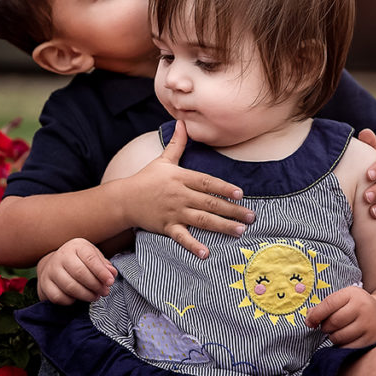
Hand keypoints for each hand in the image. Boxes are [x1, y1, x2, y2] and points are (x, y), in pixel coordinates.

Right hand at [36, 238, 116, 304]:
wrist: (55, 264)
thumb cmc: (80, 261)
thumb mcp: (93, 257)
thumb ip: (104, 265)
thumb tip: (112, 274)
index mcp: (76, 246)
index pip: (90, 258)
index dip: (101, 272)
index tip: (110, 282)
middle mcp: (61, 256)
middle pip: (80, 273)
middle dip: (95, 285)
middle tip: (105, 292)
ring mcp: (51, 270)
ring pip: (70, 287)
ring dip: (86, 295)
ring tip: (95, 296)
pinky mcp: (45, 284)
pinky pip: (59, 297)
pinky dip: (71, 301)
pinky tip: (78, 298)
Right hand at [124, 120, 254, 258]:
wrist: (124, 199)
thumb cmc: (146, 178)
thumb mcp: (163, 159)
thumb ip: (177, 143)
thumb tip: (182, 122)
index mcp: (181, 178)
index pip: (207, 183)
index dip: (224, 188)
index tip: (240, 194)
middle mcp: (180, 195)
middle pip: (210, 203)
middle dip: (232, 210)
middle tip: (251, 217)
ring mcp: (173, 212)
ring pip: (202, 220)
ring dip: (222, 226)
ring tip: (240, 231)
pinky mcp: (166, 227)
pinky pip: (182, 238)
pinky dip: (194, 246)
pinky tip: (207, 253)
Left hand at [304, 286, 375, 347]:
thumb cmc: (356, 306)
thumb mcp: (343, 298)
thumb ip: (325, 306)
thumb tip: (309, 320)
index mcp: (352, 294)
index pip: (329, 304)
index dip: (315, 315)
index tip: (309, 322)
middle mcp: (362, 308)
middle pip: (333, 322)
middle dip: (325, 327)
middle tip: (327, 326)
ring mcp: (368, 325)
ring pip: (339, 336)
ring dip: (332, 337)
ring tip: (337, 332)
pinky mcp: (371, 340)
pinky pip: (348, 348)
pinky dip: (341, 346)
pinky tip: (344, 339)